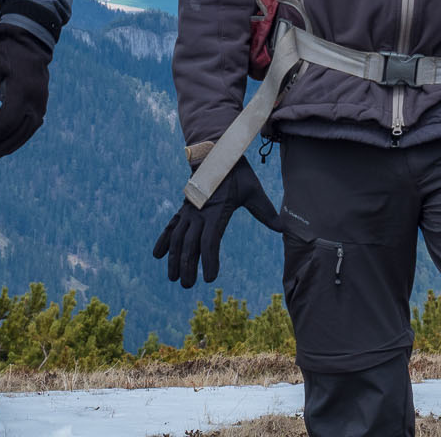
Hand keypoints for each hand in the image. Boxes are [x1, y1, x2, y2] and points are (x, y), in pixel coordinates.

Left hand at [0, 22, 50, 160]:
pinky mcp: (41, 101)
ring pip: (30, 129)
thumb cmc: (4, 52)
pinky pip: (33, 123)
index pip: (10, 120)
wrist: (28, 39)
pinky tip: (4, 138)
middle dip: (4, 145)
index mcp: (23, 88)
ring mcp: (42, 100)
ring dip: (12, 143)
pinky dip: (19, 134)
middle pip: (22, 130)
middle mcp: (37, 97)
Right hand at [151, 158, 280, 287]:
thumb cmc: (237, 174)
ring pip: (177, 237)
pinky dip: (164, 240)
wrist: (217, 154)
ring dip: (173, 258)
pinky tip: (157, 255)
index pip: (210, 241)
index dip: (209, 260)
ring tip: (173, 278)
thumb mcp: (254, 191)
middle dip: (188, 266)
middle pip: (190, 243)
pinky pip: (171, 225)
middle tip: (188, 286)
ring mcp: (189, 210)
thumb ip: (266, 212)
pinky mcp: (184, 208)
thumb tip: (284, 228)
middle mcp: (199, 213)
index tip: (210, 278)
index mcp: (216, 211)